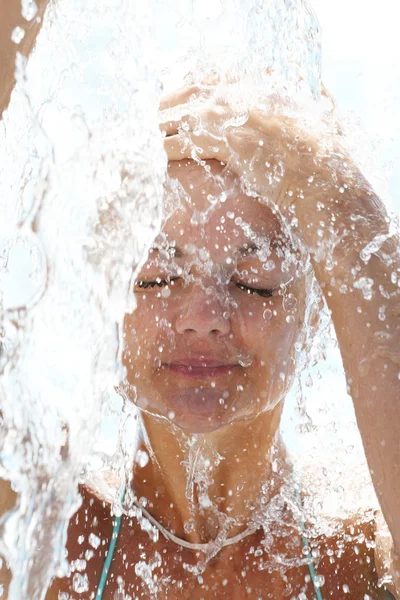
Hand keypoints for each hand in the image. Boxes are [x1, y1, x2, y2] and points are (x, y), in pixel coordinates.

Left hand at [160, 82, 345, 209]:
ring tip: (152, 140)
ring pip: (174, 118)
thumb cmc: (319, 148)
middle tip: (157, 121)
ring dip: (160, 130)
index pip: (210, 80)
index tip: (181, 99)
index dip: (191, 91)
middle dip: (168, 108)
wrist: (314, 168)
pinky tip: (159, 159)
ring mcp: (221, 117)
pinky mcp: (213, 143)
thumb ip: (312, 98)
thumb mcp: (317, 113)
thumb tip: (321, 90)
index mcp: (252, 86)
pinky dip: (164, 151)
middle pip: (184, 94)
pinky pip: (175, 145)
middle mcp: (233, 96)